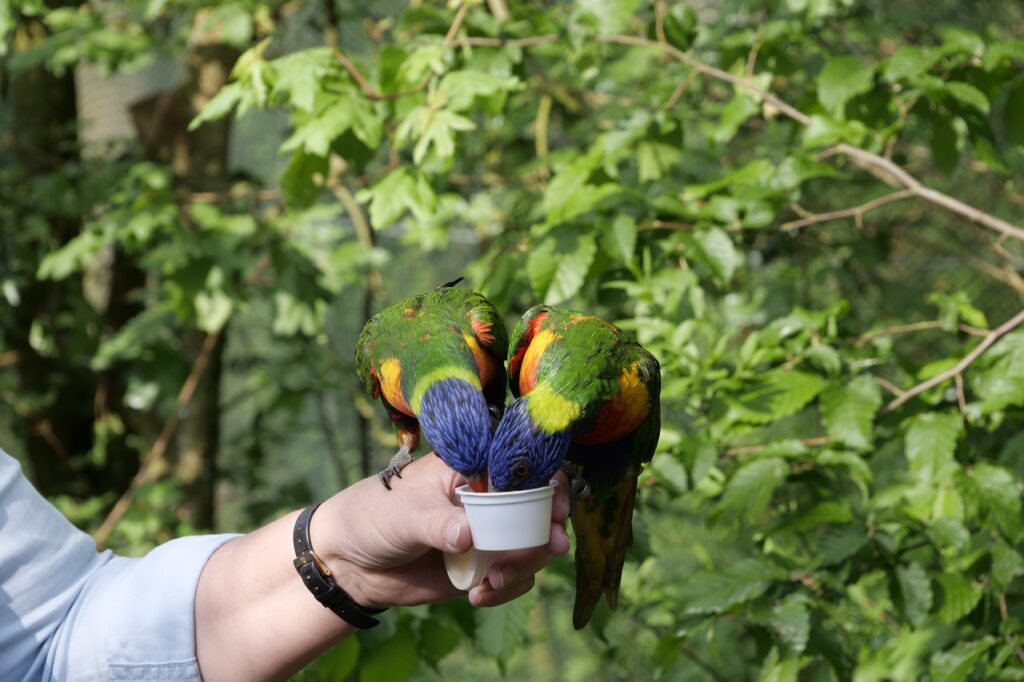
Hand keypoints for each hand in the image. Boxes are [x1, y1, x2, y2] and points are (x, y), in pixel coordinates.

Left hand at [310, 453, 570, 608]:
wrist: (350, 562)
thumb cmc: (372, 516)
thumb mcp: (403, 515)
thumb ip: (437, 523)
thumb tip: (469, 534)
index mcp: (471, 467)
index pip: (520, 466)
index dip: (547, 483)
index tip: (556, 508)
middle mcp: (487, 497)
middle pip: (537, 508)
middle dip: (547, 530)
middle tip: (550, 547)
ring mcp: (488, 532)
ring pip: (532, 545)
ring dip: (525, 565)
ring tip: (495, 580)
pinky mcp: (484, 564)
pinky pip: (515, 575)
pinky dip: (508, 588)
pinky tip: (480, 596)